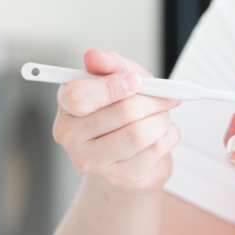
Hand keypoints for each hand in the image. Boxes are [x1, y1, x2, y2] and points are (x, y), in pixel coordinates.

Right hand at [52, 49, 180, 194]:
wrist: (130, 157)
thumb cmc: (123, 113)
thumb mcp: (121, 79)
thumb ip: (111, 65)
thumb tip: (95, 56)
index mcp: (66, 105)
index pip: (78, 97)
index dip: (111, 87)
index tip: (136, 81)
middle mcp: (71, 136)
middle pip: (120, 113)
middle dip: (151, 100)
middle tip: (164, 95)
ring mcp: (91, 161)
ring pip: (139, 133)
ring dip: (162, 119)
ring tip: (161, 116)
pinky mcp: (117, 178)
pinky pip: (155, 150)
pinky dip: (168, 135)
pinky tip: (161, 135)